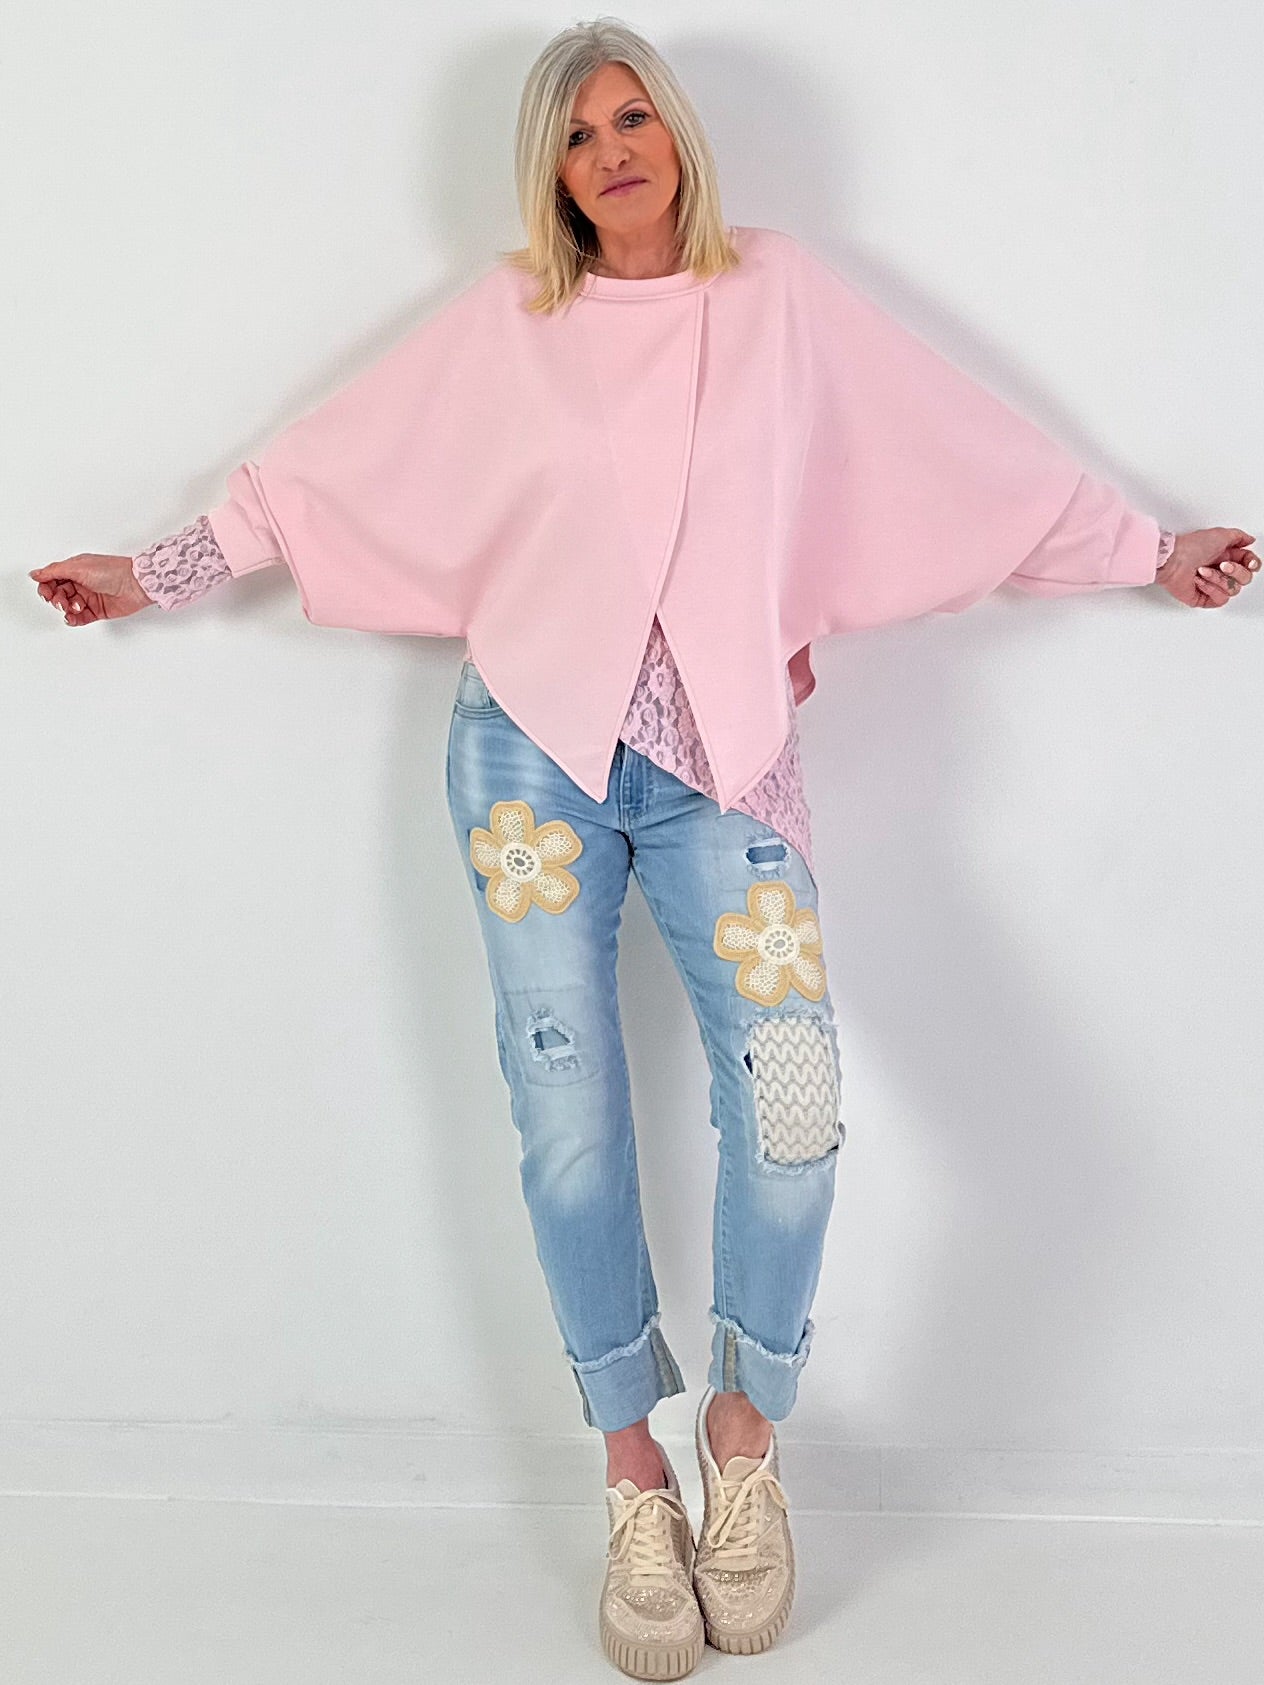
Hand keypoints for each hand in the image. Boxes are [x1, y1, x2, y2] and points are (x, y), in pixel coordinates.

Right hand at [28, 554, 154, 624]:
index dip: (46, 586)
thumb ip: (54, 571)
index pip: (52, 579)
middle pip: (58, 594)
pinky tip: (72, 618)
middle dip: (56, 599)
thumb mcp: (78, 567)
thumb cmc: (112, 571)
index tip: (46, 592)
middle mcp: (81, 583)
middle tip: (60, 601)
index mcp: (75, 569)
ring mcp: (89, 597)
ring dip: (66, 609)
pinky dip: (73, 619)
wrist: (136, 584)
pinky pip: (79, 618)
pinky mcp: (97, 611)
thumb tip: (35, 574)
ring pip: (67, 607)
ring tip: (73, 607)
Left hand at [1155, 528, 1257, 607]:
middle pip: (1246, 579)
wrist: (1173, 561)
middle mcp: (1221, 571)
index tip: (1249, 562)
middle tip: (1223, 565)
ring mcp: (1213, 585)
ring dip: (1219, 579)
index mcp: (1226, 556)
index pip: (1250, 564)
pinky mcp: (1204, 598)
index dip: (1253, 564)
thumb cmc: (1192, 546)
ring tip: (1204, 571)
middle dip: (1236, 571)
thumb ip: (1239, 537)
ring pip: (1234, 590)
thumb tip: (1250, 540)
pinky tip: (1200, 581)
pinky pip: (1220, 599)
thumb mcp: (1221, 534)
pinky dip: (1211, 589)